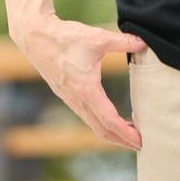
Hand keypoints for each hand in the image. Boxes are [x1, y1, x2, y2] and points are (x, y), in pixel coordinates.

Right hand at [11, 13, 147, 150]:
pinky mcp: (66, 93)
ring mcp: (70, 98)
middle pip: (101, 129)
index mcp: (86, 90)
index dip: (125, 133)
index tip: (139, 140)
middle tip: (140, 144)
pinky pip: (85, 115)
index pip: (109, 120)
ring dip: (110, 131)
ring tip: (129, 132)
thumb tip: (143, 44)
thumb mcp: (98, 38)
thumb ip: (123, 42)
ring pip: (92, 123)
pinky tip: (109, 117)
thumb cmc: (66, 37)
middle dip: (120, 139)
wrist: (36, 36)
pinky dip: (100, 122)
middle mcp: (77, 99)